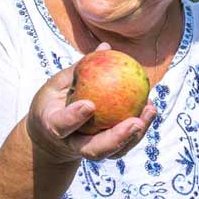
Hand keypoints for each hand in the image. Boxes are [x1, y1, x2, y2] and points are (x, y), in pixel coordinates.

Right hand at [26, 42, 156, 163]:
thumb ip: (78, 70)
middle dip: (116, 138)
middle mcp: (72, 143)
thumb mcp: (57, 84)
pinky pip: (124, 145)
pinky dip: (138, 130)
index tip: (89, 105)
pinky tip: (149, 109)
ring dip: (134, 136)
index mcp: (53, 126)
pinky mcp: (104, 151)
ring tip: (149, 111)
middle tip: (134, 122)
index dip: (74, 117)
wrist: (49, 134)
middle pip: (94, 149)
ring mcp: (89, 150)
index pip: (62, 125)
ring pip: (113, 152)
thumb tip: (105, 47)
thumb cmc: (52, 102)